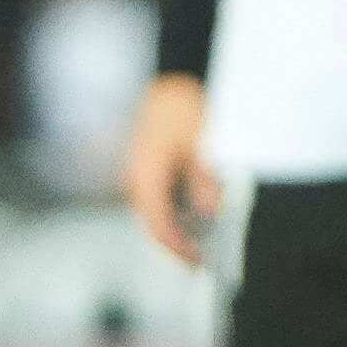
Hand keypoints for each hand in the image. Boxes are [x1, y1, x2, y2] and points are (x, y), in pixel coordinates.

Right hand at [123, 75, 219, 262]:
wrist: (170, 86)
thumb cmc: (182, 111)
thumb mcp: (199, 144)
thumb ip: (202, 180)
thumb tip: (209, 212)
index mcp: (147, 174)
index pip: (157, 223)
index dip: (177, 247)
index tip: (197, 260)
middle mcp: (137, 179)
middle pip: (155, 223)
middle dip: (179, 242)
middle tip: (203, 260)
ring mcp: (141, 177)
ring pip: (158, 212)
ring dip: (179, 227)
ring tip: (204, 239)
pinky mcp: (148, 173)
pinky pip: (160, 200)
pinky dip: (177, 212)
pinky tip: (196, 215)